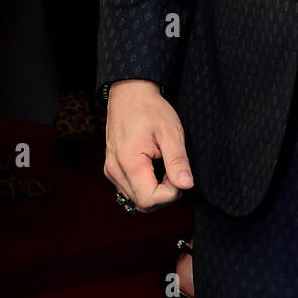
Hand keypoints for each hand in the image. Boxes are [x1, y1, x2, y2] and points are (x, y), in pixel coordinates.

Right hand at [103, 79, 193, 210]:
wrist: (130, 93)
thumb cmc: (150, 109)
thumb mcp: (170, 132)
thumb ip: (177, 161)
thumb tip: (186, 185)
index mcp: (128, 163)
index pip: (149, 199)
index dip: (170, 193)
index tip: (178, 173)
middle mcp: (115, 171)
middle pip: (142, 203)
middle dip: (164, 193)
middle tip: (174, 169)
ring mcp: (111, 171)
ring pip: (135, 199)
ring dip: (155, 190)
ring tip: (164, 165)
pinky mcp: (112, 169)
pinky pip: (129, 189)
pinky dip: (145, 185)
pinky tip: (153, 167)